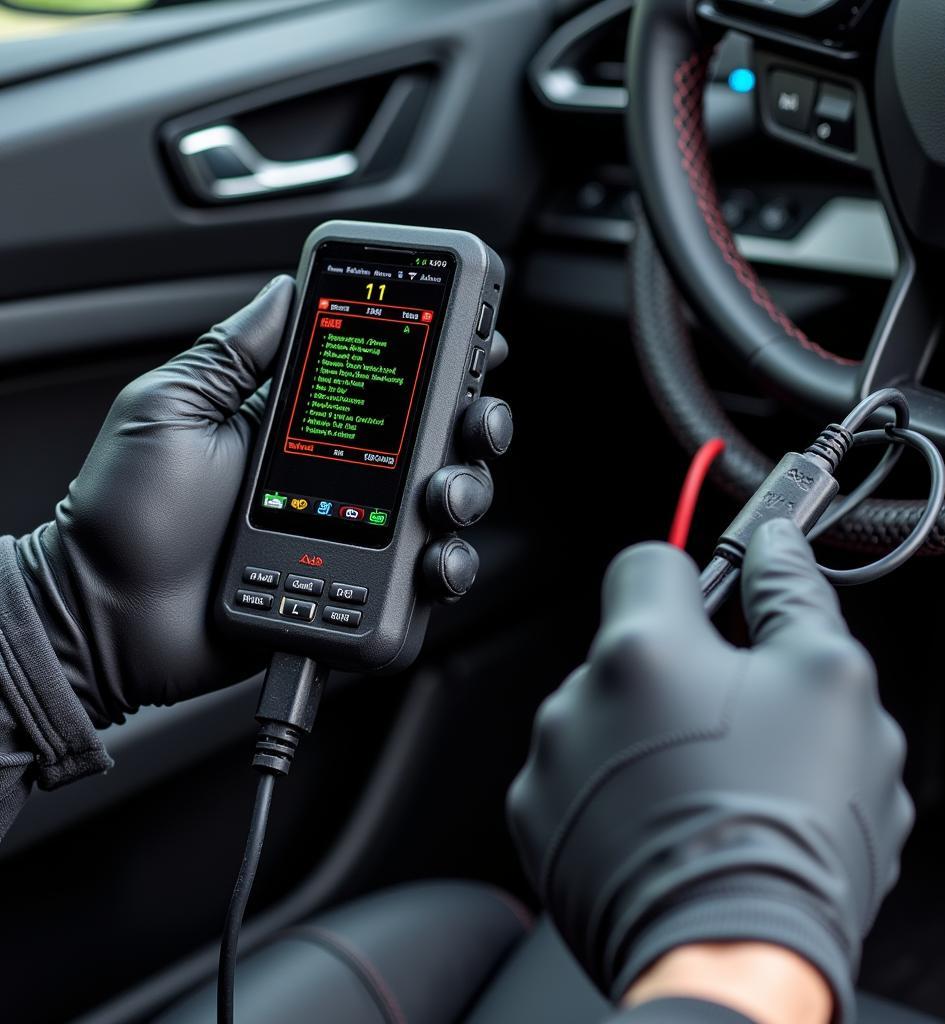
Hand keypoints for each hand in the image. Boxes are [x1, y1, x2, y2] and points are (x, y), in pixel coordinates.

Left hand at [16, 278, 511, 726]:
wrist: (108, 614)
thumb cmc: (128, 514)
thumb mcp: (171, 407)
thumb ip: (234, 351)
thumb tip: (285, 288)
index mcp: (301, 427)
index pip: (386, 383)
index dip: (440, 360)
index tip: (477, 340)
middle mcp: (341, 478)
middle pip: (437, 444)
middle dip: (475, 424)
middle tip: (474, 421)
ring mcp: (355, 535)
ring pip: (444, 510)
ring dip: (465, 494)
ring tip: (440, 499)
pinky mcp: (359, 594)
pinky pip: (422, 582)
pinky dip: (443, 571)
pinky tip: (430, 563)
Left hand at [507, 520, 912, 1023]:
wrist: (733, 957)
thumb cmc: (788, 826)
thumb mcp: (830, 682)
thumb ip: (791, 595)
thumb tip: (775, 548)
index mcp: (643, 647)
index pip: (650, 562)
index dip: (694, 578)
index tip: (720, 608)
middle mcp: (578, 697)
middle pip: (635, 651)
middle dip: (684, 676)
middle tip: (742, 729)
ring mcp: (551, 763)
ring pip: (610, 719)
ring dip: (651, 738)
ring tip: (709, 791)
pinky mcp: (538, 824)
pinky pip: (582, 779)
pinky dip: (619, 791)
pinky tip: (670, 824)